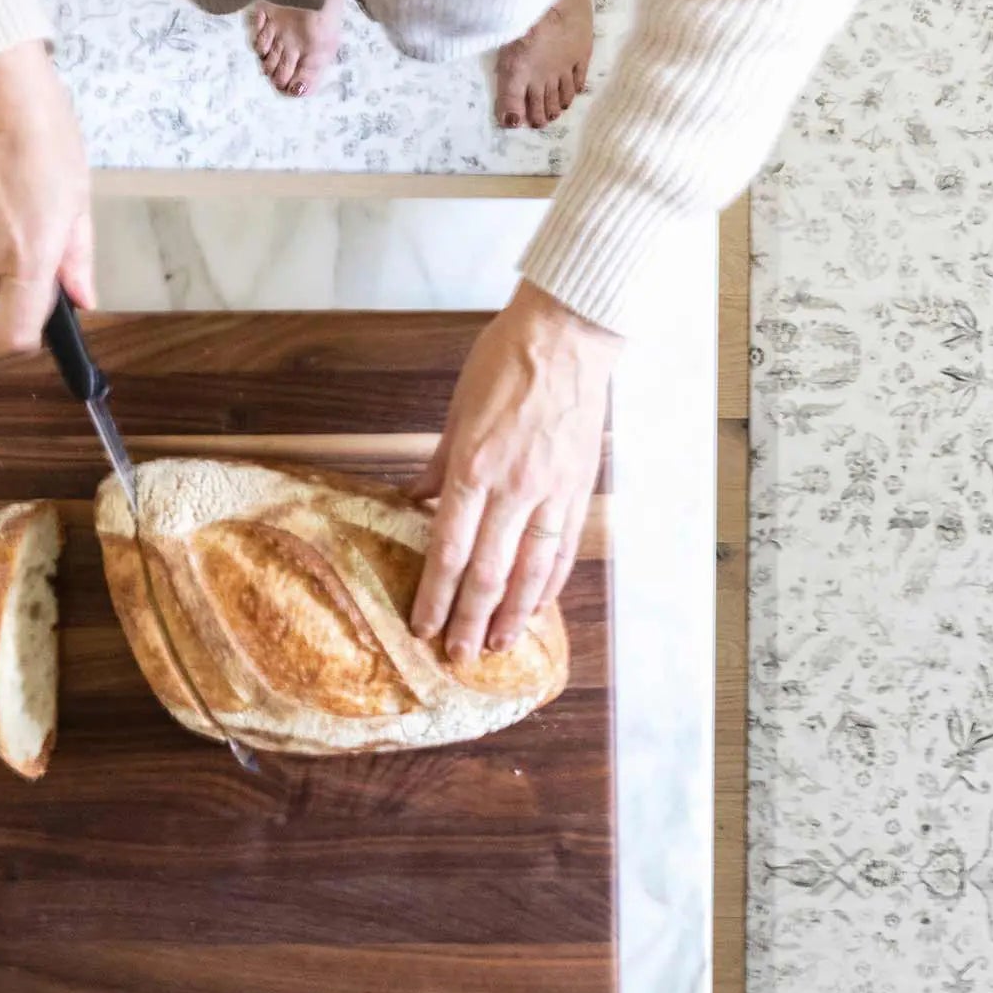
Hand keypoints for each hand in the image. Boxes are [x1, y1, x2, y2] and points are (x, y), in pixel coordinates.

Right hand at [0, 41, 93, 349]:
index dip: (30, 331)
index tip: (46, 315)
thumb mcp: (78, 196)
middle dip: (18, 266)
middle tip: (40, 216)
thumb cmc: (41, 128)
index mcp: (26, 255)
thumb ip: (77, 256)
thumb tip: (82, 298)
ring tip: (14, 179)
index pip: (14, 332)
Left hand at [411, 281, 620, 662]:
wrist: (566, 335)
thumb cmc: (506, 362)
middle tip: (458, 656)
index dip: (435, 597)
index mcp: (473, 468)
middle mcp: (512, 489)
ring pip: (530, 571)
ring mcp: (551, 492)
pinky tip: (538, 606)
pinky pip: (564, 548)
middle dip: (470, 621)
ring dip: (512, 614)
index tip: (424, 627)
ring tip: (498, 644)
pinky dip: (551, 582)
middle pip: (487, 573)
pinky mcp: (579, 488)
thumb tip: (414, 501)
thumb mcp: (456, 411)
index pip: (448, 550)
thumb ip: (437, 465)